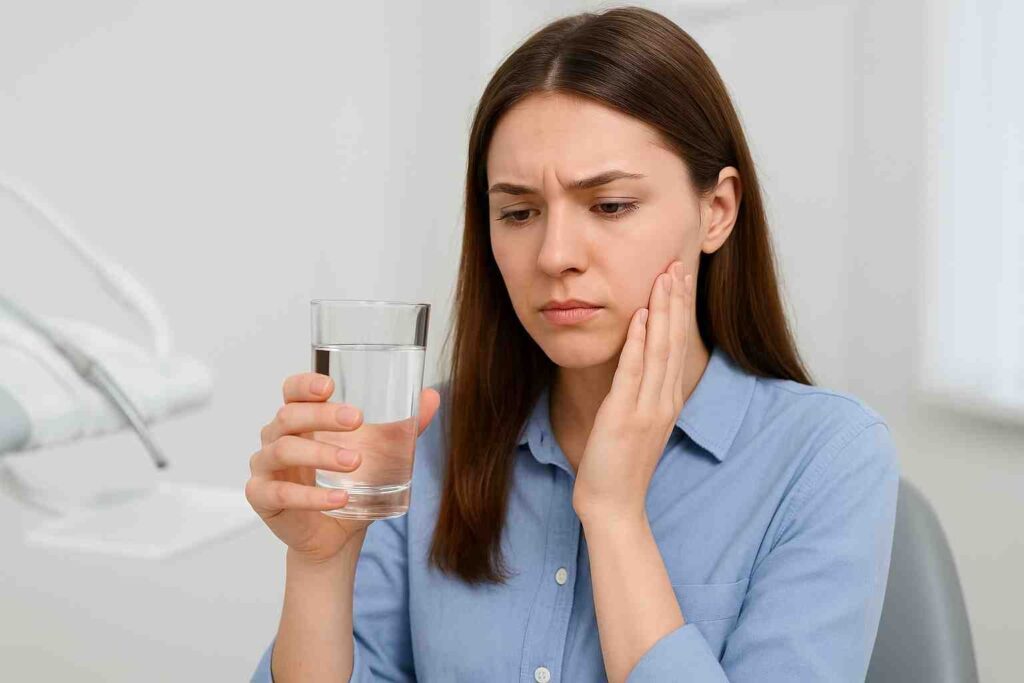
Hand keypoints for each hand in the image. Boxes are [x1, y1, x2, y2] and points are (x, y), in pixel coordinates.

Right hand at [245, 372, 439, 563]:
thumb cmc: (351, 485)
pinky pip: (280, 494)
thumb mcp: (381, 455)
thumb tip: (433, 397)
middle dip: (323, 416)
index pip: (291, 391)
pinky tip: (339, 499)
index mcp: (300, 420)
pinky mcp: (262, 498)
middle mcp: (277, 438)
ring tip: (354, 462)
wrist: (337, 535)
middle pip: (289, 416)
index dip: (305, 384)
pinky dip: (311, 497)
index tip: (330, 385)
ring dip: (320, 453)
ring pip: (283, 450)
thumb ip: (404, 427)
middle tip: (357, 420)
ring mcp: (266, 468)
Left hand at [572, 261, 694, 521]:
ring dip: (661, 310)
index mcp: (667, 401)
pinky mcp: (625, 416)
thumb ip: (639, 396)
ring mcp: (648, 408)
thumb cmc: (619, 468)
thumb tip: (635, 369)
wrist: (614, 506)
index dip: (679, 310)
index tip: (680, 279)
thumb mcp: (636, 426)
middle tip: (678, 264)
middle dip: (676, 300)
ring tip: (664, 277)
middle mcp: (664, 401)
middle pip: (673, 340)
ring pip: (658, 350)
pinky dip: (637, 342)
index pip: (677, 345)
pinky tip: (639, 315)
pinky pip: (633, 372)